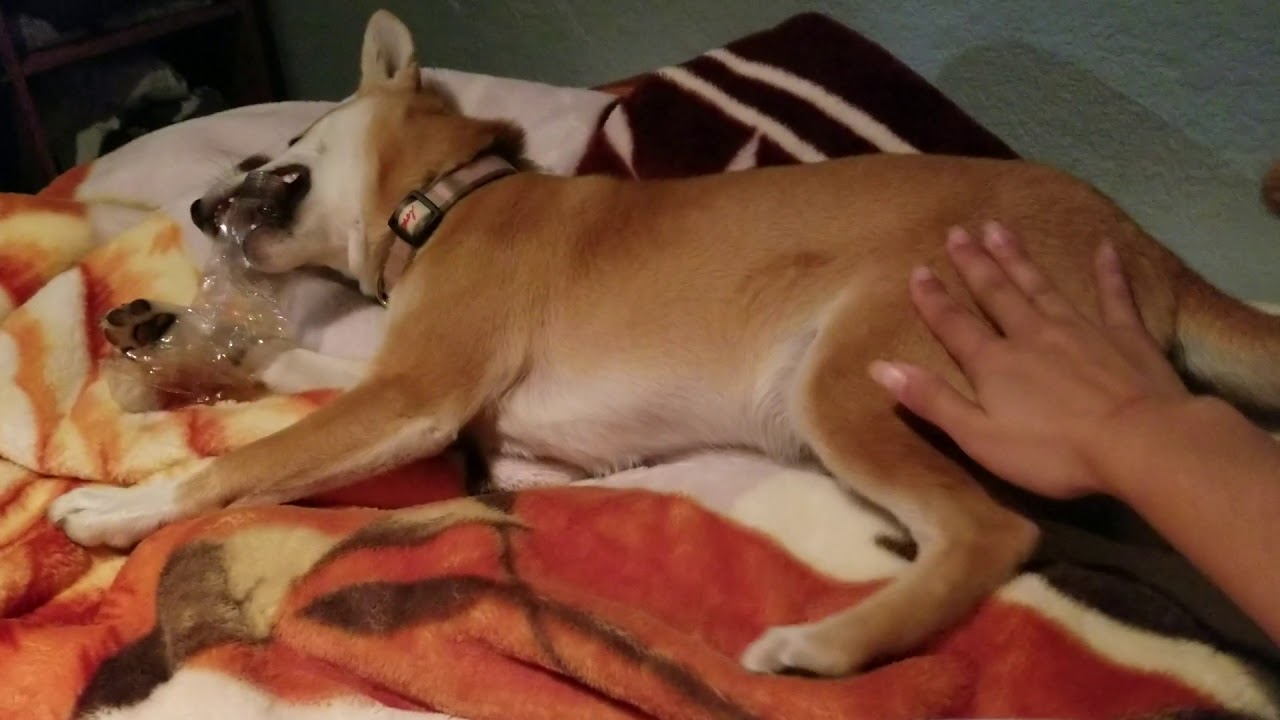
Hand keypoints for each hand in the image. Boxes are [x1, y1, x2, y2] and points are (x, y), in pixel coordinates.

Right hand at [869, 222, 1189, 498]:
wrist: (1138, 442)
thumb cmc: (1053, 451)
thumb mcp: (979, 437)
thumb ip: (933, 400)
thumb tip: (881, 367)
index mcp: (994, 363)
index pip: (954, 324)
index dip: (933, 299)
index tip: (918, 270)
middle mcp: (1031, 334)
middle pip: (996, 293)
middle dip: (974, 263)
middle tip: (958, 232)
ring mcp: (1079, 329)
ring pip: (1041, 286)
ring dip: (1018, 257)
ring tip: (999, 228)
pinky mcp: (1125, 336)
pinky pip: (1113, 296)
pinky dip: (1108, 271)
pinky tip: (1104, 247)